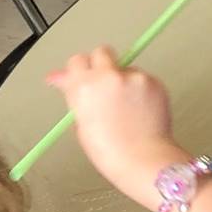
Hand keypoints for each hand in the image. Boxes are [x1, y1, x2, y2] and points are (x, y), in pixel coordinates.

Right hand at [46, 47, 184, 205]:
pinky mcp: (153, 82)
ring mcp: (133, 77)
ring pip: (125, 67)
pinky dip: (141, 90)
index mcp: (83, 86)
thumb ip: (73, 95)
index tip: (83, 79)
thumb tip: (58, 78)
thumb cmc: (108, 150)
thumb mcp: (80, 122)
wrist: (142, 159)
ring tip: (127, 108)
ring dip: (123, 80)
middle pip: (102, 52)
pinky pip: (143, 79)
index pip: (77, 61)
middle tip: (105, 84)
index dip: (80, 71)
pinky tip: (140, 110)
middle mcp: (108, 76)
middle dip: (101, 64)